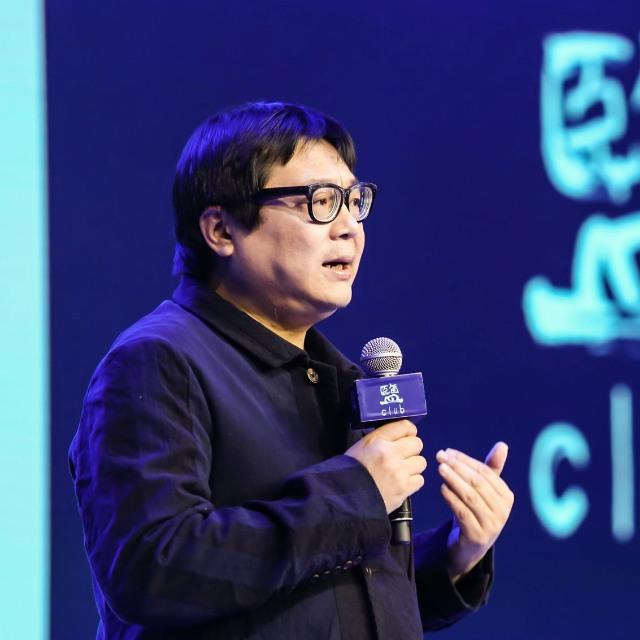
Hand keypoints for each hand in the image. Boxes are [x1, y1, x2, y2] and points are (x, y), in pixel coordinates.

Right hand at [346, 420, 426, 513]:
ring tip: (401, 471)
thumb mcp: (362, 446)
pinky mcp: (404, 489)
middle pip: (417, 443)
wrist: (346, 498)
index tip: (406, 437)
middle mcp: (391, 453)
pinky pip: (420, 480)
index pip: (406, 426)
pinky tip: (402, 483)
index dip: (408, 432)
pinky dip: (413, 481)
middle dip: (411, 449)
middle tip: (402, 456)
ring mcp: (399, 472)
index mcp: (378, 440)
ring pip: (421, 462)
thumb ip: (382, 439)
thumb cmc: (351, 469)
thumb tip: (400, 437)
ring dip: (413, 466)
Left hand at [436, 442, 513, 580]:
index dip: (465, 460)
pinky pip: (463, 513)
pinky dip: (451, 498)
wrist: (469, 546)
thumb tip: (503, 445)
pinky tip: (442, 488)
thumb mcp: (484, 491)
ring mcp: (491, 525)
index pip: (485, 472)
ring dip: (453, 480)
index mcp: (506, 496)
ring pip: (470, 497)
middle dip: (457, 467)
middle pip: (478, 483)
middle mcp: (503, 511)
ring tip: (440, 469)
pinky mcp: (477, 536)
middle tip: (440, 457)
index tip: (448, 451)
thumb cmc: (477, 511)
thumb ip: (490, 469)